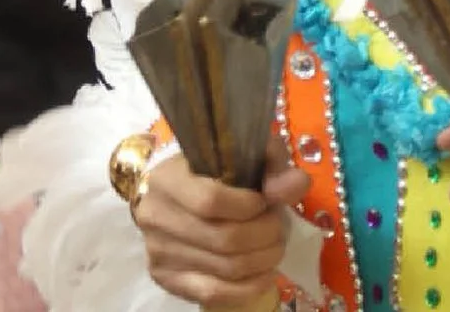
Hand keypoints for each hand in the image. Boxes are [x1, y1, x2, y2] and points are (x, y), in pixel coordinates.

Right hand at [135, 135, 308, 305]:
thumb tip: (295, 185)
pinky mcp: (165, 278)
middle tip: (278, 228)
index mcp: (168, 178)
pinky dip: (249, 287)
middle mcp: (155, 215)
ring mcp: (157, 251)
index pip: (211, 201)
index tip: (266, 202)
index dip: (250, 206)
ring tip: (274, 246)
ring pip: (224, 268)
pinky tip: (265, 274)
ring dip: (263, 260)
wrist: (185, 196)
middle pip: (224, 239)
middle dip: (265, 235)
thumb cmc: (221, 170)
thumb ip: (273, 166)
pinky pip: (213, 293)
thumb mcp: (249, 155)